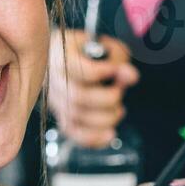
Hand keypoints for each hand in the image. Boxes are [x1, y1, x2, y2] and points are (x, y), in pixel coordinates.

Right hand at [47, 29, 139, 147]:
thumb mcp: (106, 46)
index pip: (79, 69)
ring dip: (105, 118)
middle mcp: (54, 78)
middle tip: (120, 91)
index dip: (103, 73)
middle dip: (107, 98)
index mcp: (61, 54)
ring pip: (75, 117)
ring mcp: (56, 99)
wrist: (71, 57)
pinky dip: (93, 138)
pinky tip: (110, 134)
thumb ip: (118, 59)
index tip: (118, 71)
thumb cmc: (90, 51)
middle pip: (77, 97)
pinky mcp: (62, 115)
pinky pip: (73, 133)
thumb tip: (130, 76)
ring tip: (118, 110)